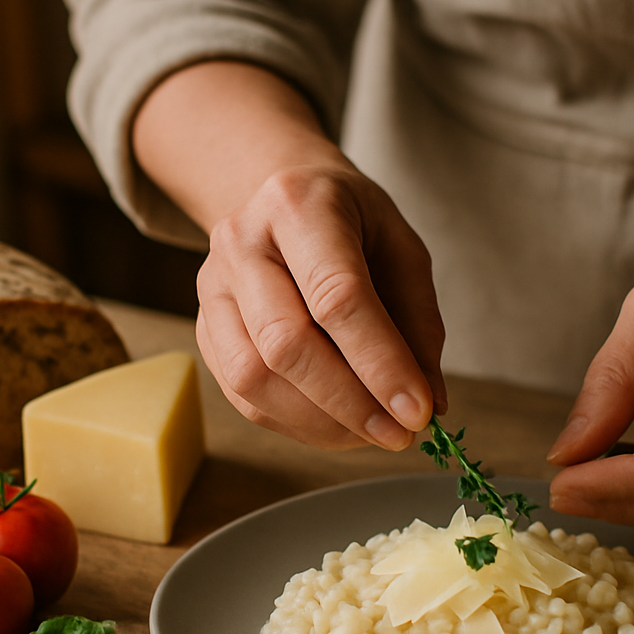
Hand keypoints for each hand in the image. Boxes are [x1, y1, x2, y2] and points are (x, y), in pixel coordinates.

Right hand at [196, 160, 446, 450]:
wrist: (286, 199)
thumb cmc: (353, 226)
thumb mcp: (404, 253)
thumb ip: (419, 326)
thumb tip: (428, 402)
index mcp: (300, 206)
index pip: (338, 297)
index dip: (381, 363)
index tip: (419, 411)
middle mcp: (242, 243)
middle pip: (286, 343)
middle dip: (351, 403)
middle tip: (400, 435)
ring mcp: (214, 288)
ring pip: (254, 378)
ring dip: (322, 423)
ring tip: (373, 433)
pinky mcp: (205, 329)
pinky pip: (242, 396)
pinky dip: (298, 423)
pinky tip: (339, 426)